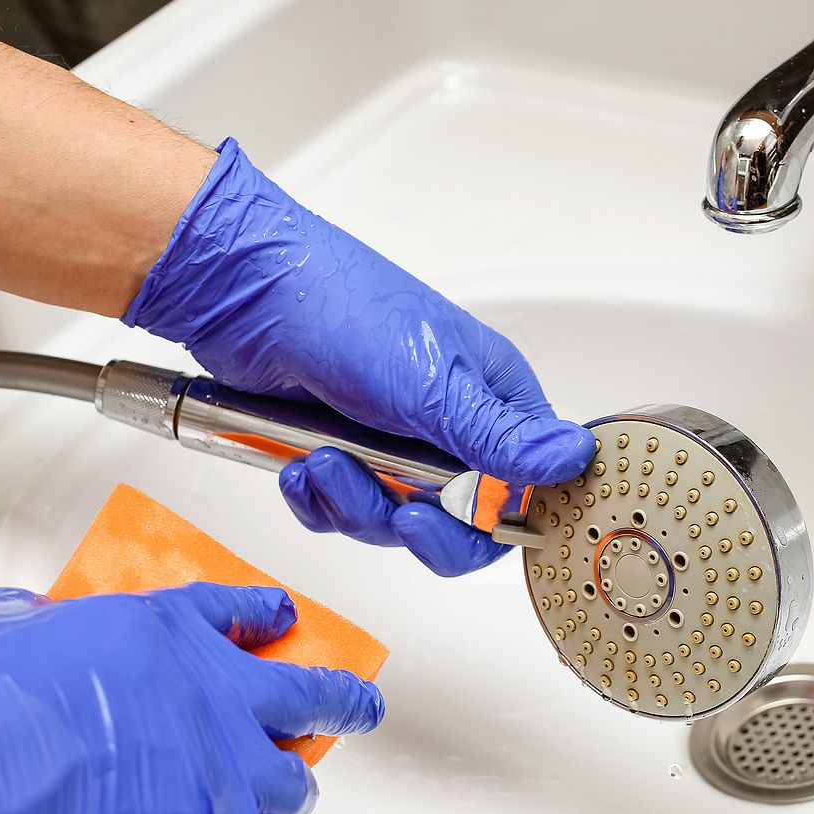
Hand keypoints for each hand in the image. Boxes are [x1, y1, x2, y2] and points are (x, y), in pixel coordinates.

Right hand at [0, 584, 381, 813]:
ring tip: (279, 806)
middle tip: (356, 703)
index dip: (263, 618)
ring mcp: (225, 769)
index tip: (281, 619)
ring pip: (295, 783)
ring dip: (286, 795)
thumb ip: (32, 624)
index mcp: (159, 633)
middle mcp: (211, 694)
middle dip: (341, 698)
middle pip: (308, 691)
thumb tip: (26, 630)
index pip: (234, 614)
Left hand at [123, 138, 595, 575]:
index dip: (491, 521)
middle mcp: (450, 421)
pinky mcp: (343, 449)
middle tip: (388, 505)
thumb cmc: (340, 311)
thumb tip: (572, 457)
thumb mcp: (431, 385)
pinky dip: (317, 499)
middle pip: (457, 521)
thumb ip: (498, 437)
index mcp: (492, 398)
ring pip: (392, 519)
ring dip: (352, 502)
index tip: (451, 519)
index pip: (521, 489)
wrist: (240, 292)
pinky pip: (341, 509)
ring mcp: (393, 438)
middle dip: (410, 521)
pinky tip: (299, 465)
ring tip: (323, 461)